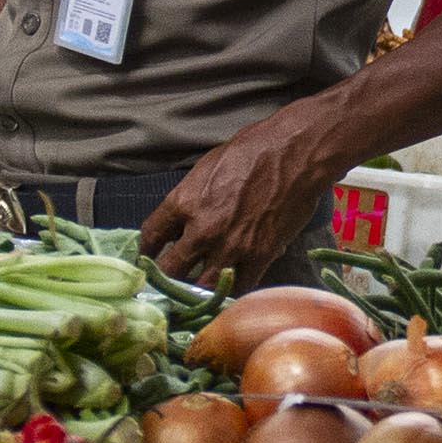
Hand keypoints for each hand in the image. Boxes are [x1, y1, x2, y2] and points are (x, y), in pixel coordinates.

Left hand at [140, 99, 345, 290]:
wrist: (295, 153)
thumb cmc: (252, 150)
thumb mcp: (207, 168)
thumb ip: (190, 199)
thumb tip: (182, 223)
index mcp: (183, 202)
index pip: (150, 236)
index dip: (146, 251)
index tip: (149, 257)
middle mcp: (202, 229)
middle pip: (170, 269)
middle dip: (166, 278)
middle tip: (167, 283)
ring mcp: (231, 246)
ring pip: (201, 287)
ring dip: (196, 291)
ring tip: (195, 293)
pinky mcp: (260, 256)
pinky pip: (239, 286)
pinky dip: (232, 289)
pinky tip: (229, 287)